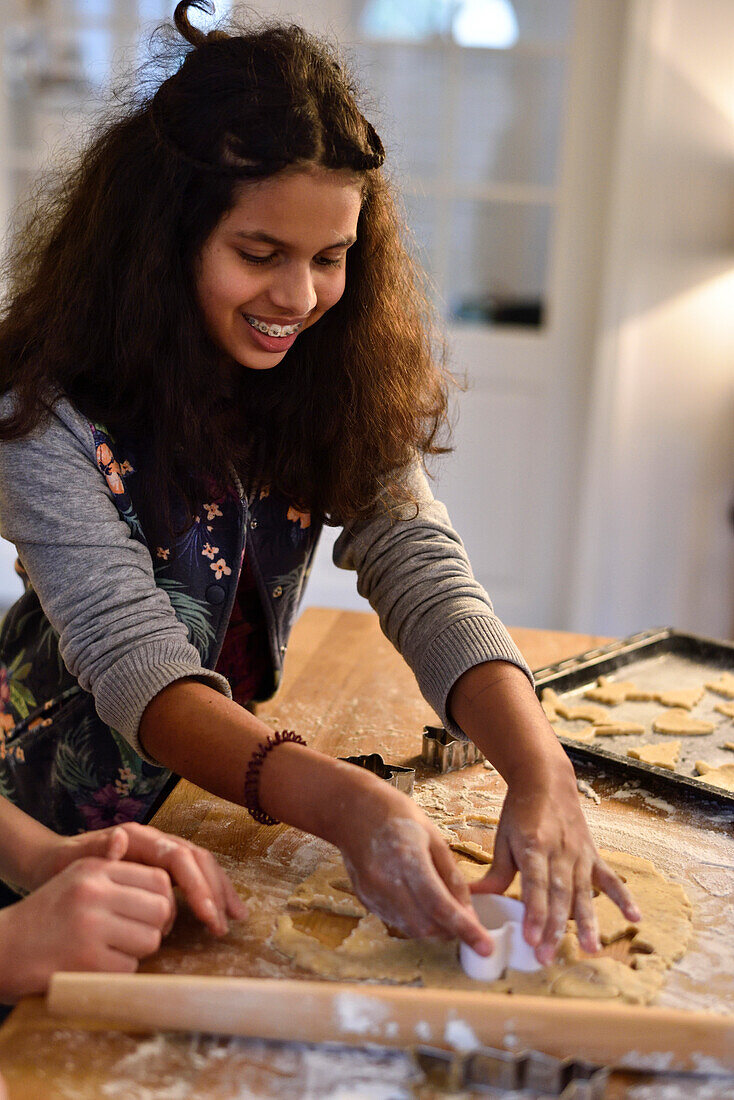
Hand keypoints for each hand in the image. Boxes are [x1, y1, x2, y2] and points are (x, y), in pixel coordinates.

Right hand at [0, 857, 174, 1000]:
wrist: (2, 948)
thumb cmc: (48, 916)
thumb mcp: (78, 880)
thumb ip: (120, 878)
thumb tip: (168, 889)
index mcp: (96, 869)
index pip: (158, 879)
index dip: (164, 900)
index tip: (154, 914)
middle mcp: (95, 893)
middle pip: (161, 909)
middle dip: (157, 927)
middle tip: (139, 935)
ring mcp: (91, 927)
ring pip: (150, 940)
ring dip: (139, 951)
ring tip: (115, 950)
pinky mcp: (87, 961)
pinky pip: (129, 968)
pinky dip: (119, 972)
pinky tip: (97, 966)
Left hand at [39, 823, 245, 935]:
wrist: (53, 861)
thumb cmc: (63, 865)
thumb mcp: (75, 860)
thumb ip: (98, 851)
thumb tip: (120, 840)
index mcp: (138, 837)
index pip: (178, 857)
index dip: (196, 884)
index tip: (207, 914)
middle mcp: (155, 841)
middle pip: (197, 859)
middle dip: (214, 891)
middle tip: (222, 925)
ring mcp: (160, 853)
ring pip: (201, 866)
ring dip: (219, 891)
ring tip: (234, 918)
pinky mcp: (161, 868)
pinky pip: (193, 876)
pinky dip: (210, 892)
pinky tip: (220, 911)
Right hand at [335, 783, 493, 953]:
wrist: (353, 811)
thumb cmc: (397, 816)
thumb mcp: (434, 837)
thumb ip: (452, 877)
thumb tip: (468, 912)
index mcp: (408, 858)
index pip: (440, 905)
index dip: (466, 929)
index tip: (486, 947)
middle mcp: (386, 881)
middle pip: (426, 926)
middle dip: (451, 931)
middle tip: (465, 921)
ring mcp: (373, 893)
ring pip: (411, 929)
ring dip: (433, 928)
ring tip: (443, 908)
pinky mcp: (365, 900)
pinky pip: (396, 922)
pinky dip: (415, 920)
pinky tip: (419, 901)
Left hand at [471, 762, 640, 963]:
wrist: (546, 781)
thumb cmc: (520, 812)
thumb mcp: (503, 837)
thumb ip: (495, 872)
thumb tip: (473, 898)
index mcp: (534, 846)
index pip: (535, 885)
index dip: (534, 913)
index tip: (530, 939)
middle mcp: (559, 852)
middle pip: (558, 895)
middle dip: (554, 928)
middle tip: (547, 958)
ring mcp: (579, 855)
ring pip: (583, 893)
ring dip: (588, 922)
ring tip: (591, 949)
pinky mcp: (592, 856)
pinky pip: (610, 878)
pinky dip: (624, 897)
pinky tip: (635, 917)